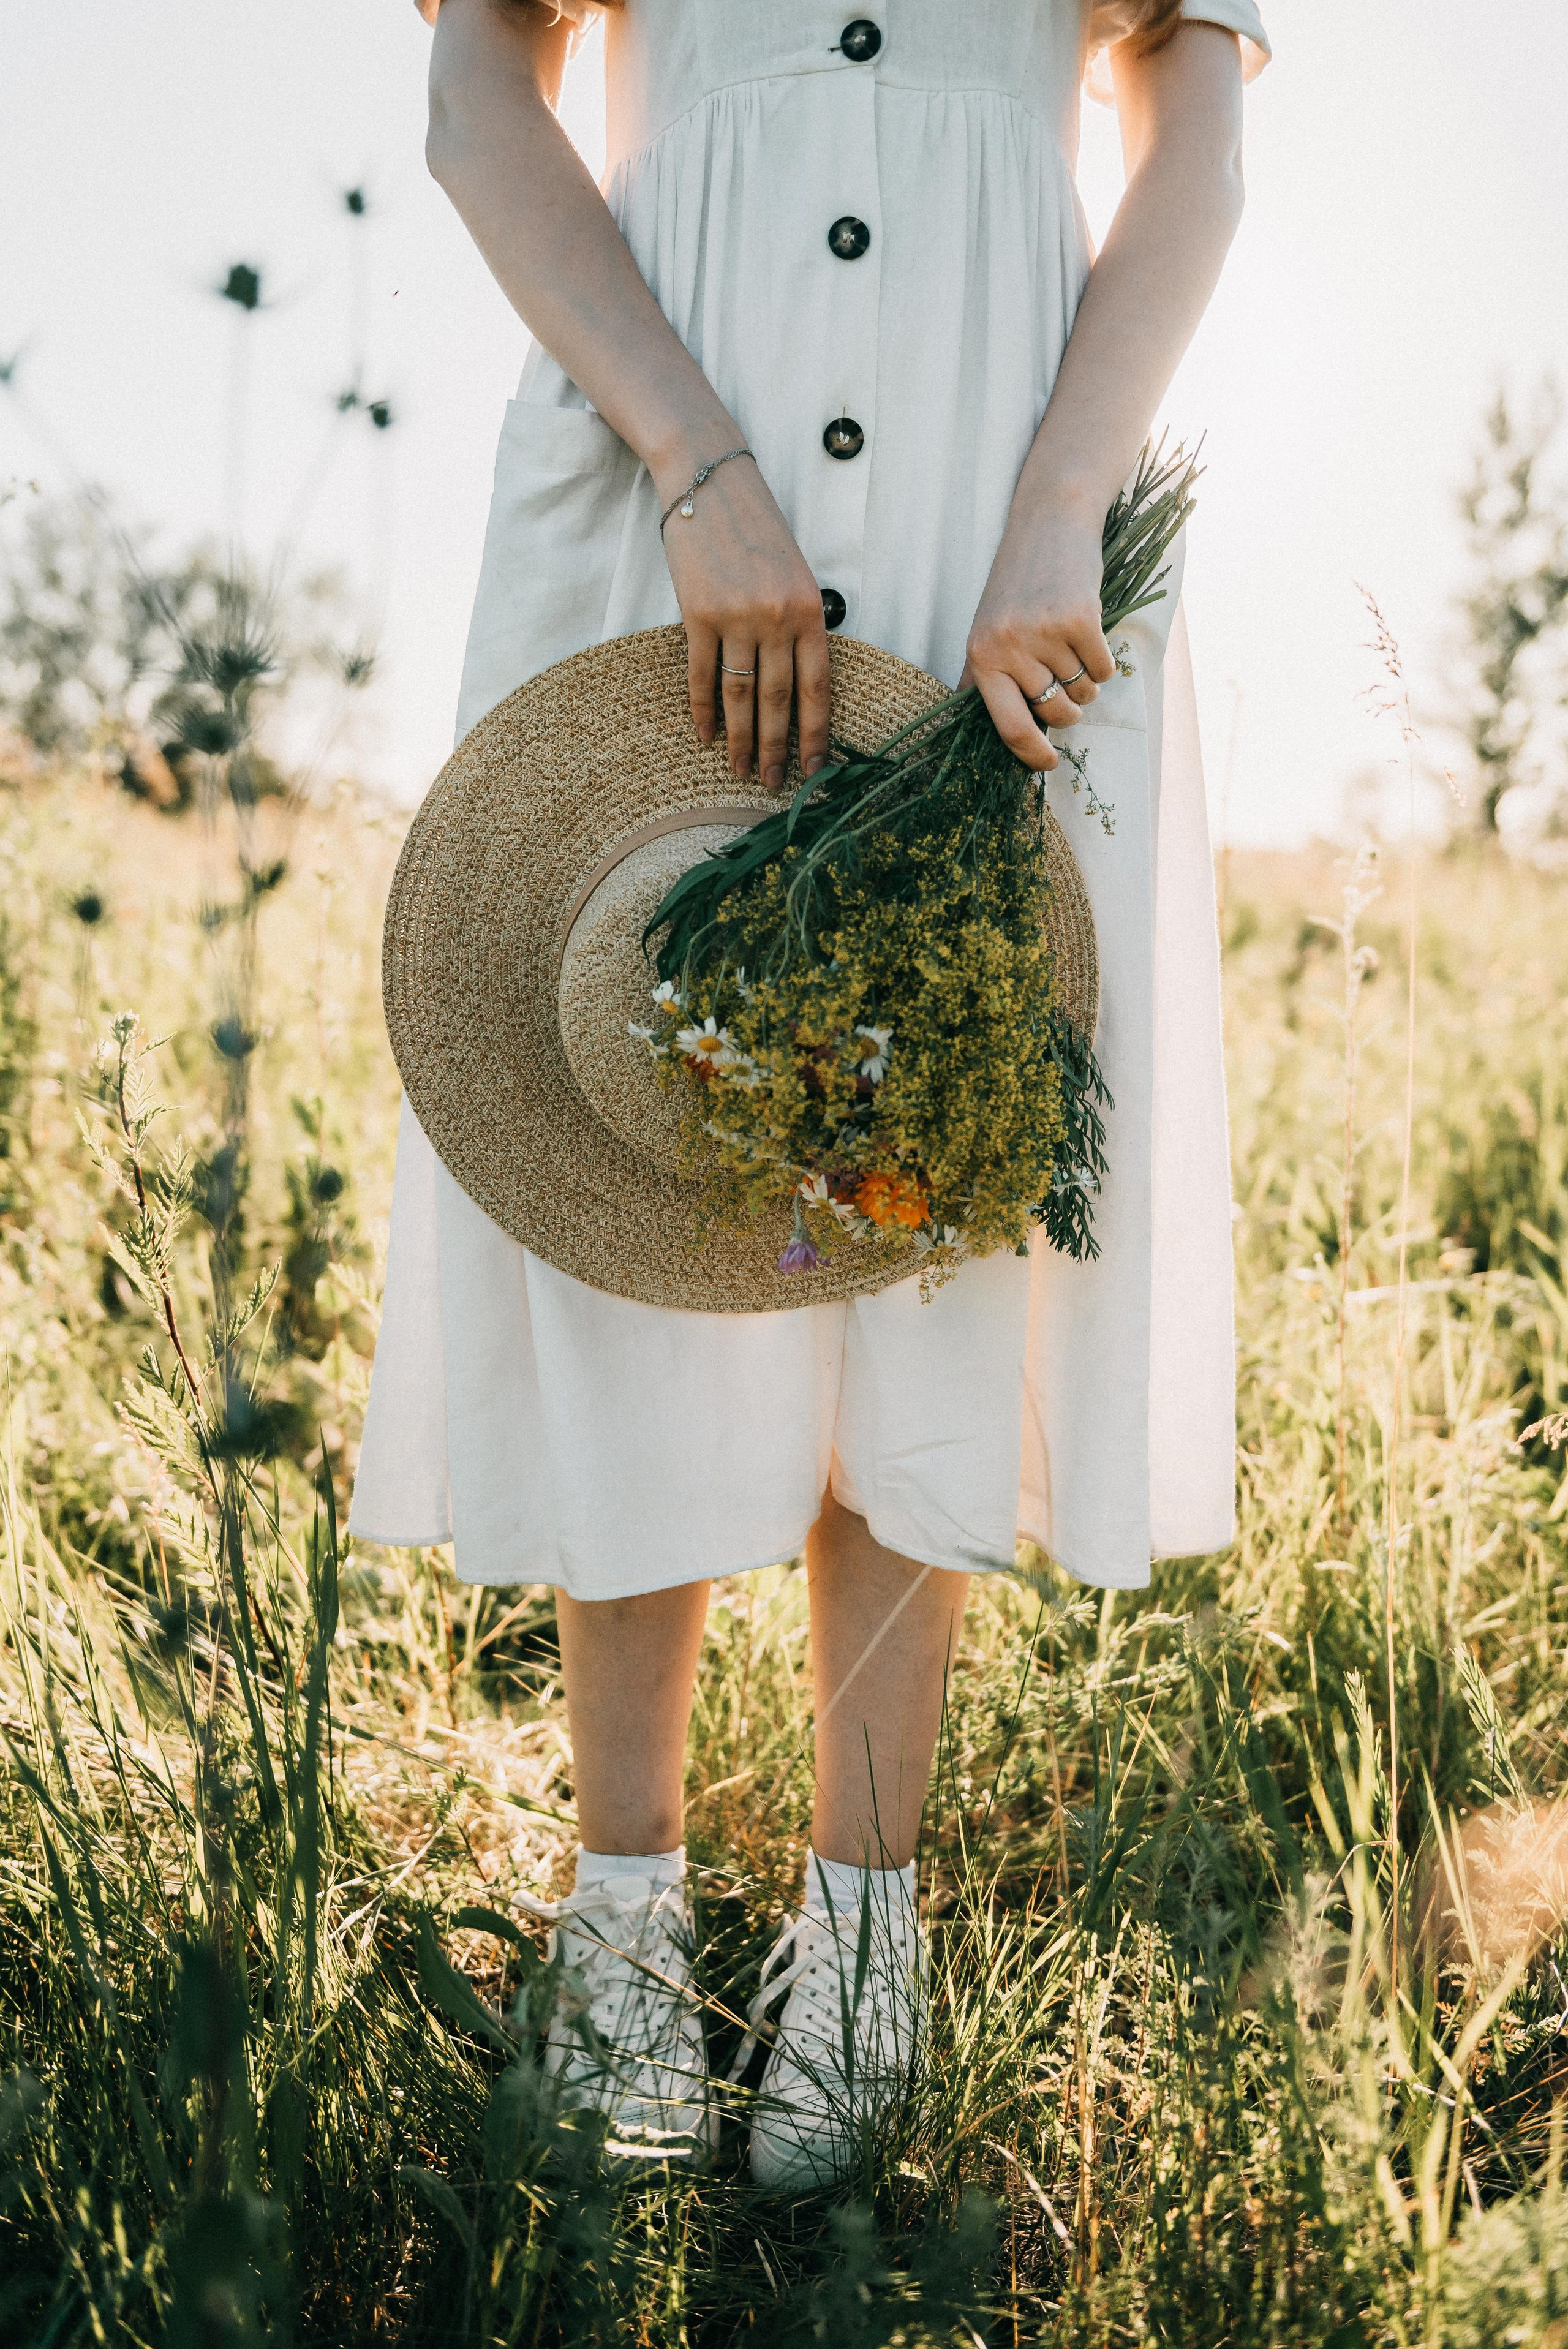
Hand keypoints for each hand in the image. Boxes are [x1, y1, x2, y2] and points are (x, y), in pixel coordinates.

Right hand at [657, 445, 830, 793]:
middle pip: (780, 700)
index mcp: (809, 609)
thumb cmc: (756, 529)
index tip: (815, 768)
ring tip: (741, 771)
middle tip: (773, 783)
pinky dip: (703, 709)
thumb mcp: (794, 573)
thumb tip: (799, 679)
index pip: (818, 685)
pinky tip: (706, 735)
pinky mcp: (697, 614)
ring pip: (742, 696)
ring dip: (742, 739)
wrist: (709, 482)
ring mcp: (736, 617)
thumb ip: (800, 623)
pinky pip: (702, 675)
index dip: (816, 732)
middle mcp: (776, 617)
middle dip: (778, 748)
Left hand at [962, 502, 1115, 771]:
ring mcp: (1045, 632)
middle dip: (1070, 708)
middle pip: (1056, 712)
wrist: (1049, 523)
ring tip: (1072, 645)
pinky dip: (1104, 661)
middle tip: (1065, 679)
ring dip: (1087, 680)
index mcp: (982, 655)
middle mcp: (1009, 646)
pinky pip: (1104, 669)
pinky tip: (1090, 634)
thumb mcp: (987, 629)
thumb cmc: (1018, 583)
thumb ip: (984, 679)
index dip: (1032, 754)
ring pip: (1084, 692)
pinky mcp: (1081, 618)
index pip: (1009, 726)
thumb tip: (979, 733)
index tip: (1049, 763)